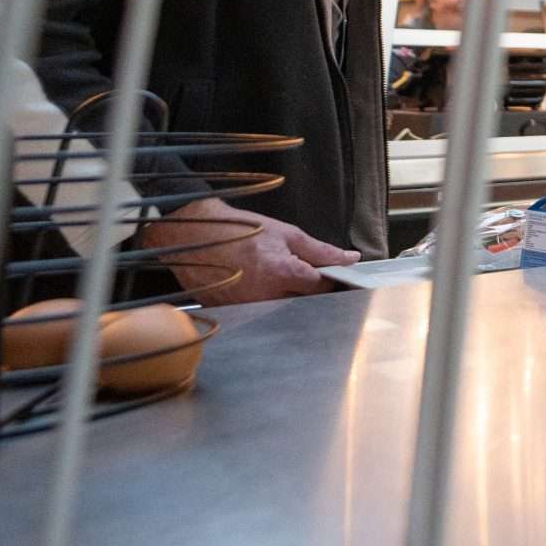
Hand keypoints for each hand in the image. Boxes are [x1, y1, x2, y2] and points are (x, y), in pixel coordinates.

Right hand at [140, 198, 358, 303]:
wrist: (195, 235)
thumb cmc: (241, 230)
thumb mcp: (286, 234)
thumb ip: (321, 251)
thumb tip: (350, 258)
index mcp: (282, 274)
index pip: (320, 288)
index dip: (327, 280)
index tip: (325, 274)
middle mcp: (264, 297)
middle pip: (302, 303)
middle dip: (306, 292)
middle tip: (297, 275)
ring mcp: (245, 309)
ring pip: (280, 311)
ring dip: (284, 299)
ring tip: (271, 278)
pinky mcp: (230, 314)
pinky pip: (257, 315)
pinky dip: (262, 304)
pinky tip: (255, 286)